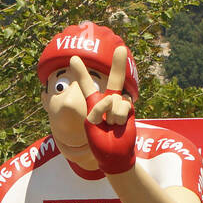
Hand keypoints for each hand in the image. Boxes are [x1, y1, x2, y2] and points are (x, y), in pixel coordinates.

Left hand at [73, 53, 135, 174]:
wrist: (114, 154)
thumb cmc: (99, 141)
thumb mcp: (90, 123)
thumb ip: (98, 107)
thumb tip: (112, 98)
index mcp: (94, 104)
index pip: (87, 85)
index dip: (81, 72)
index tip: (74, 59)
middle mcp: (108, 100)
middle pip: (116, 79)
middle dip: (119, 64)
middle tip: (120, 48)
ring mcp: (119, 104)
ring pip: (113, 100)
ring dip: (109, 116)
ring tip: (110, 126)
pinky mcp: (128, 109)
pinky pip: (121, 106)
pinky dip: (117, 118)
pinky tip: (118, 126)